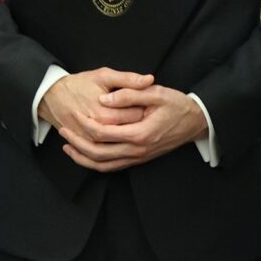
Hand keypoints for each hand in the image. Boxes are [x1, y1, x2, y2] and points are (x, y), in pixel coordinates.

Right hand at [37, 67, 154, 155]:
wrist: (51, 96)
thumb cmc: (78, 84)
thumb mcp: (103, 76)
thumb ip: (128, 79)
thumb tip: (149, 79)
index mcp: (105, 114)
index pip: (136, 117)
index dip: (146, 109)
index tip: (148, 103)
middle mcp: (97, 131)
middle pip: (128, 133)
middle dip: (138, 124)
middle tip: (144, 116)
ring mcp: (90, 142)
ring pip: (115, 149)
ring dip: (127, 141)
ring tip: (133, 129)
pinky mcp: (84, 147)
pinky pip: (100, 159)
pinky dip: (114, 154)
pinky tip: (120, 145)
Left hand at [60, 83, 208, 171]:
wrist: (196, 122)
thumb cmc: (178, 105)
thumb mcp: (156, 93)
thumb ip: (128, 94)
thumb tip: (104, 99)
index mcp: (140, 133)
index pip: (103, 133)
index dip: (85, 125)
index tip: (74, 114)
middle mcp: (138, 150)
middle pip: (98, 153)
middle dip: (77, 143)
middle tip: (63, 130)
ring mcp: (139, 157)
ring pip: (103, 165)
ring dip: (82, 157)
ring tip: (67, 146)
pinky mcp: (139, 159)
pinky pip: (112, 167)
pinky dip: (95, 163)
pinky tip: (85, 155)